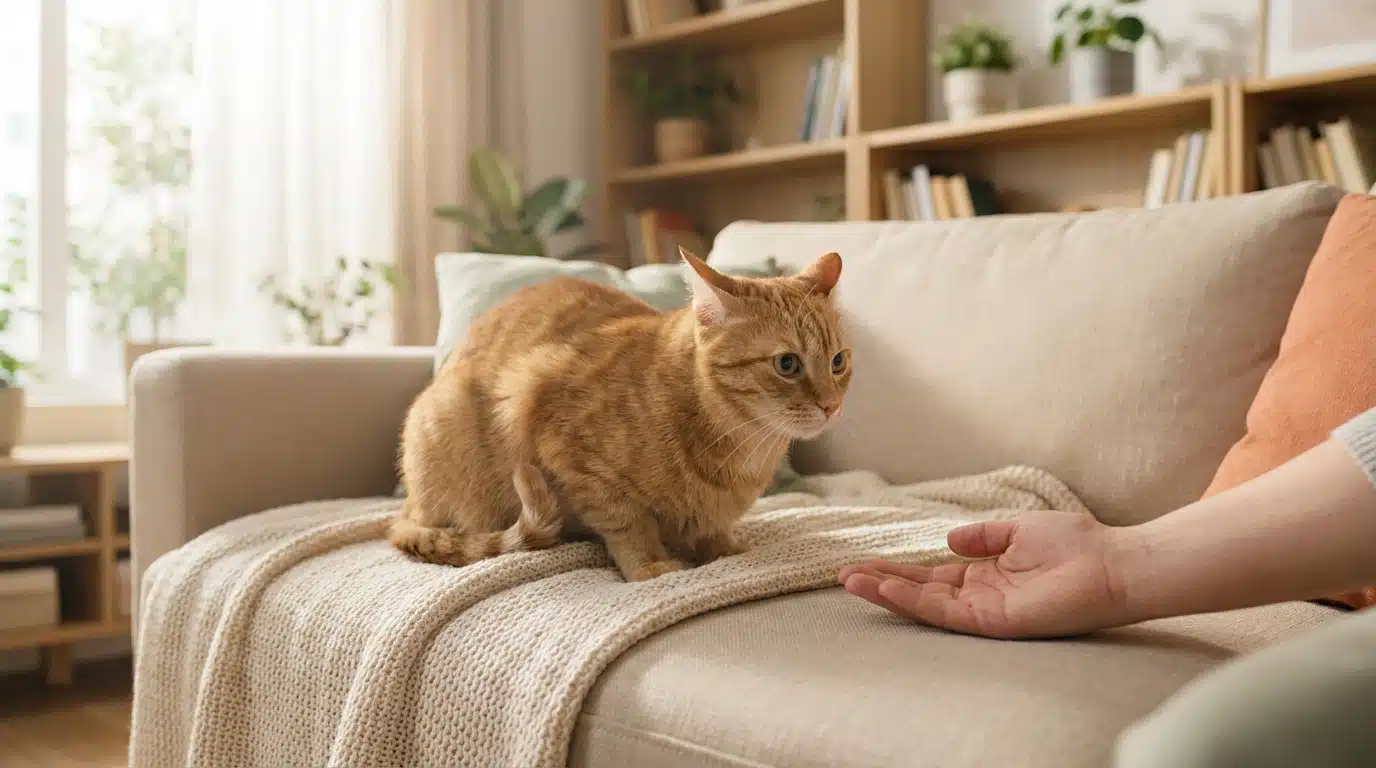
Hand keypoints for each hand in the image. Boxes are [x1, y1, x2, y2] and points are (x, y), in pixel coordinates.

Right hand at [839, 511, 1138, 638]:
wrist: (1114, 564)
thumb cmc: (1077, 546)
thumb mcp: (1020, 530)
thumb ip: (983, 536)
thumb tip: (947, 539)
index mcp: (985, 574)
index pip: (931, 574)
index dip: (897, 569)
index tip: (863, 563)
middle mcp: (980, 595)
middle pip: (920, 590)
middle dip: (882, 582)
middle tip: (843, 576)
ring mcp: (986, 609)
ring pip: (926, 604)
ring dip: (888, 592)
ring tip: (853, 581)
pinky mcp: (995, 620)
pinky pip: (948, 612)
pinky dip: (916, 601)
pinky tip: (889, 588)